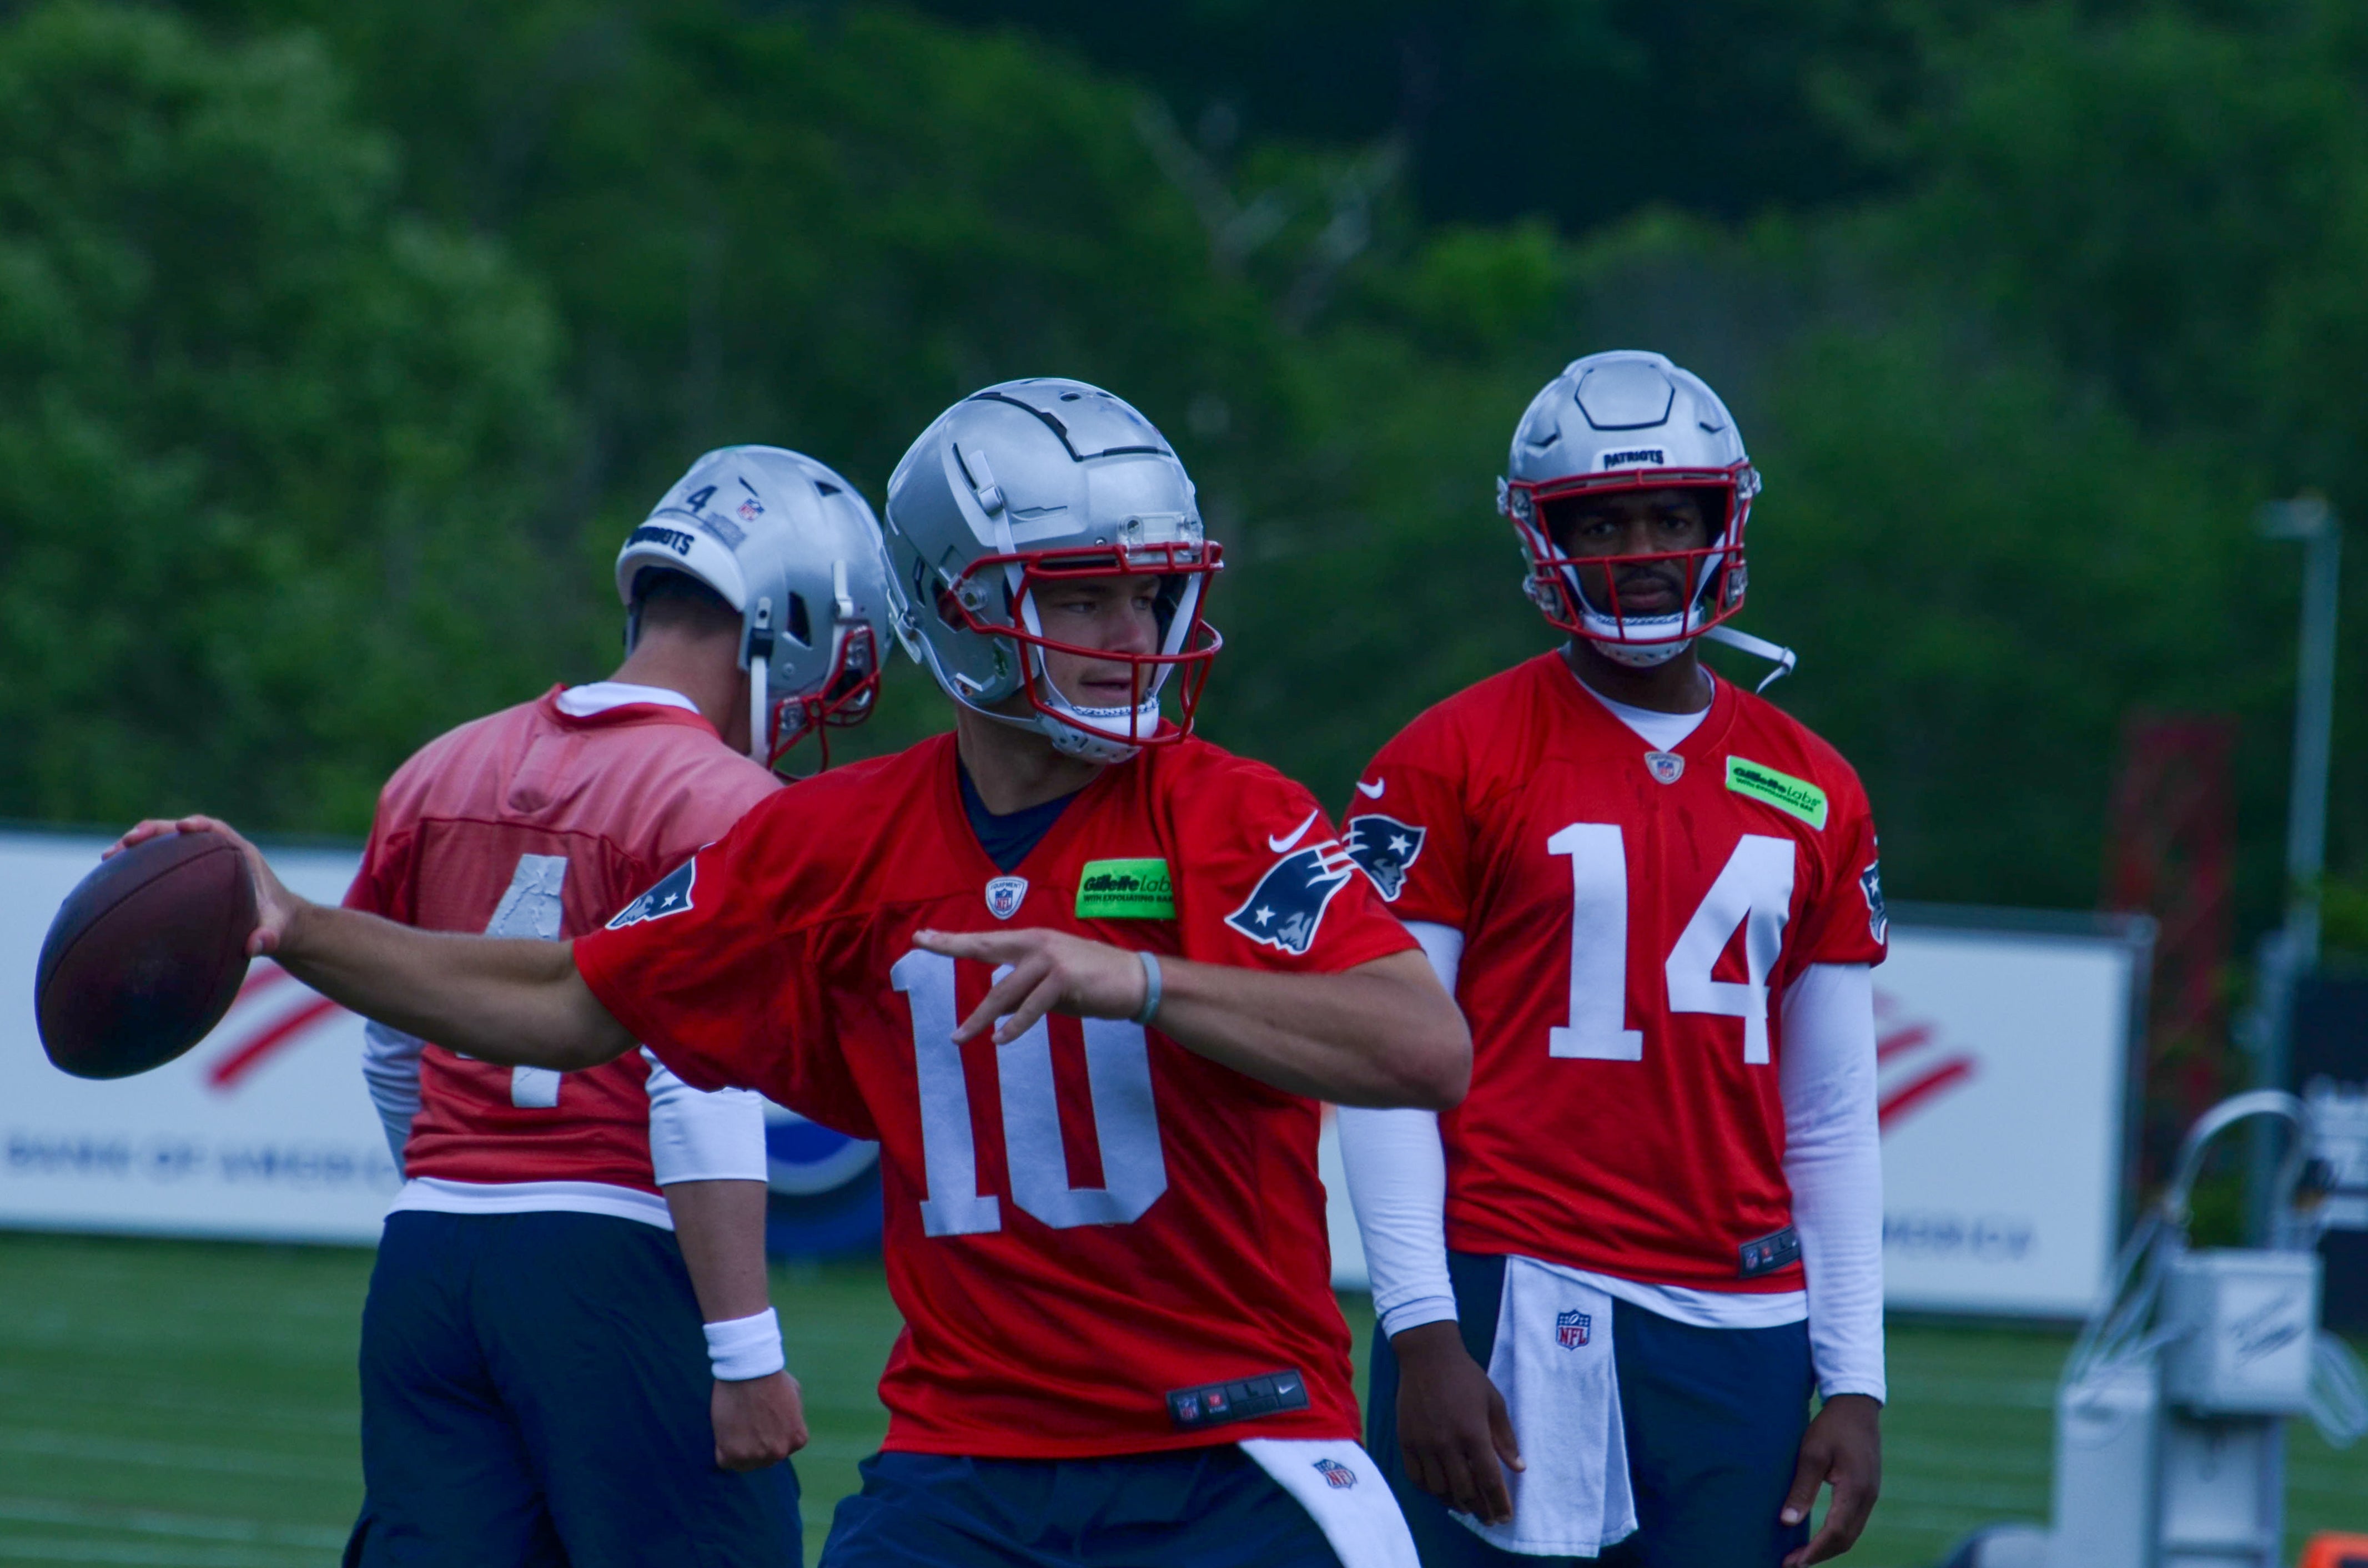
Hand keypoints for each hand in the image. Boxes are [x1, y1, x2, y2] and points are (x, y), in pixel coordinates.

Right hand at [111, 816, 306, 958]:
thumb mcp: (276, 931)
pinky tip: (110, 880)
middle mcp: (216, 853)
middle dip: (154, 831)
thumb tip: (255, 946)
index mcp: (241, 855)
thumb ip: (269, 936)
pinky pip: (158, 865)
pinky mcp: (185, 876)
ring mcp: (198, 863)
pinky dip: (137, 867)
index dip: (200, 825)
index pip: (219, 830)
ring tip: (108, 857)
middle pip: (181, 833)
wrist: (276, 925)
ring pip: (163, 846)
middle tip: (128, 840)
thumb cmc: (277, 923)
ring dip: (137, 847)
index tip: (183, 827)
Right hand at [711, 1371, 807, 1470]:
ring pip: (744, 1463)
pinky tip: (725, 1429)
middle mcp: (779, 1452)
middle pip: (763, 1459)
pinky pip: (724, 1461)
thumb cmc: (770, 1377)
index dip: (768, 1435)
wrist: (749, 1369)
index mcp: (797, 1440)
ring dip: (738, 1448)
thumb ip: (793, 1418)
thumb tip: (786, 1427)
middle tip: (746, 1422)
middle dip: (755, 1444)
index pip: (780, 1449)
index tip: (760, 1419)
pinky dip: (722, 1448)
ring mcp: (756, 1456)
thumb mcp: (795, 1396)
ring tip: (736, 1423)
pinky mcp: (733, 1454)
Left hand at [911, 927, 1147, 1043]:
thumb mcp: (1051, 987)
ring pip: (1004, 991)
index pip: (986, 940)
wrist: (1135, 982)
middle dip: (951, 946)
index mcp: (1033, 941)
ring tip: (959, 1037)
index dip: (954, 938)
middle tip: (921, 943)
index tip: (924, 936)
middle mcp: (1037, 943)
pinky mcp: (1063, 978)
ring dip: (979, 1018)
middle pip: (985, 948)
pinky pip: (1030, 1008)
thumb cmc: (1093, 984)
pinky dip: (1014, 1026)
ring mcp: (1050, 959)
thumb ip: (1022, 992)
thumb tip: (993, 1011)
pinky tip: (999, 1040)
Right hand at [1390, 1320, 1522, 1525]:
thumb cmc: (1466, 1377)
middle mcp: (1447, 1443)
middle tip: (1488, 1518)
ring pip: (1439, 1489)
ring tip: (1466, 1507)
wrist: (1427, 1356)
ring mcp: (1423, 1443)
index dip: (1499, 1503)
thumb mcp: (1494, 1402)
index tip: (1505, 1517)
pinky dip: (1429, 1490)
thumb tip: (1518, 1468)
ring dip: (1455, 1503)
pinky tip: (1440, 1491)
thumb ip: (1505, 1437)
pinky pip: (1416, 1477)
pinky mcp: (1405, 1441)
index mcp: (1473, 1433)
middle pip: (1464, 1490)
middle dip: (1480, 1510)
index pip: (1489, 1480)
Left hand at [1780, 1392, 1880, 1564]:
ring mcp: (1870, 1495)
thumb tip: (1787, 1521)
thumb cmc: (1831, 1426)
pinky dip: (1835, 1535)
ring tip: (1801, 1557)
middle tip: (1791, 1564)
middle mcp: (1867, 1497)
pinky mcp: (1866, 1491)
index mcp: (1855, 1489)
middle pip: (1845, 1540)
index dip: (1814, 1552)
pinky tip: (1818, 1537)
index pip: (1835, 1532)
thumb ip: (1802, 1488)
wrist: (1857, 1406)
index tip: (1793, 1563)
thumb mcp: (1811, 1453)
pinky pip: (1853, 1522)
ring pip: (1851, 1533)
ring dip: (1827, 1548)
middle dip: (1819, 1556)